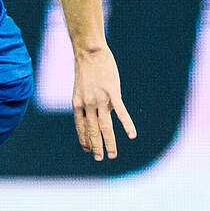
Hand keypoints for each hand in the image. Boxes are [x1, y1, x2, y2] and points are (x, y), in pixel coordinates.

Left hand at [72, 45, 135, 160]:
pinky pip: (120, 112)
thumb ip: (88, 101)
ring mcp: (99, 99)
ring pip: (105, 126)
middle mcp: (87, 104)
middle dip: (96, 146)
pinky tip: (132, 135)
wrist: (89, 51)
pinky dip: (126, 124)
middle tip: (100, 158)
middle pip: (92, 130)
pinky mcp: (112, 93)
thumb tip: (101, 112)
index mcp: (78, 103)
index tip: (87, 149)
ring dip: (109, 142)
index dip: (84, 139)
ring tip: (112, 155)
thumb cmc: (87, 68)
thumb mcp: (82, 87)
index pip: (80, 126)